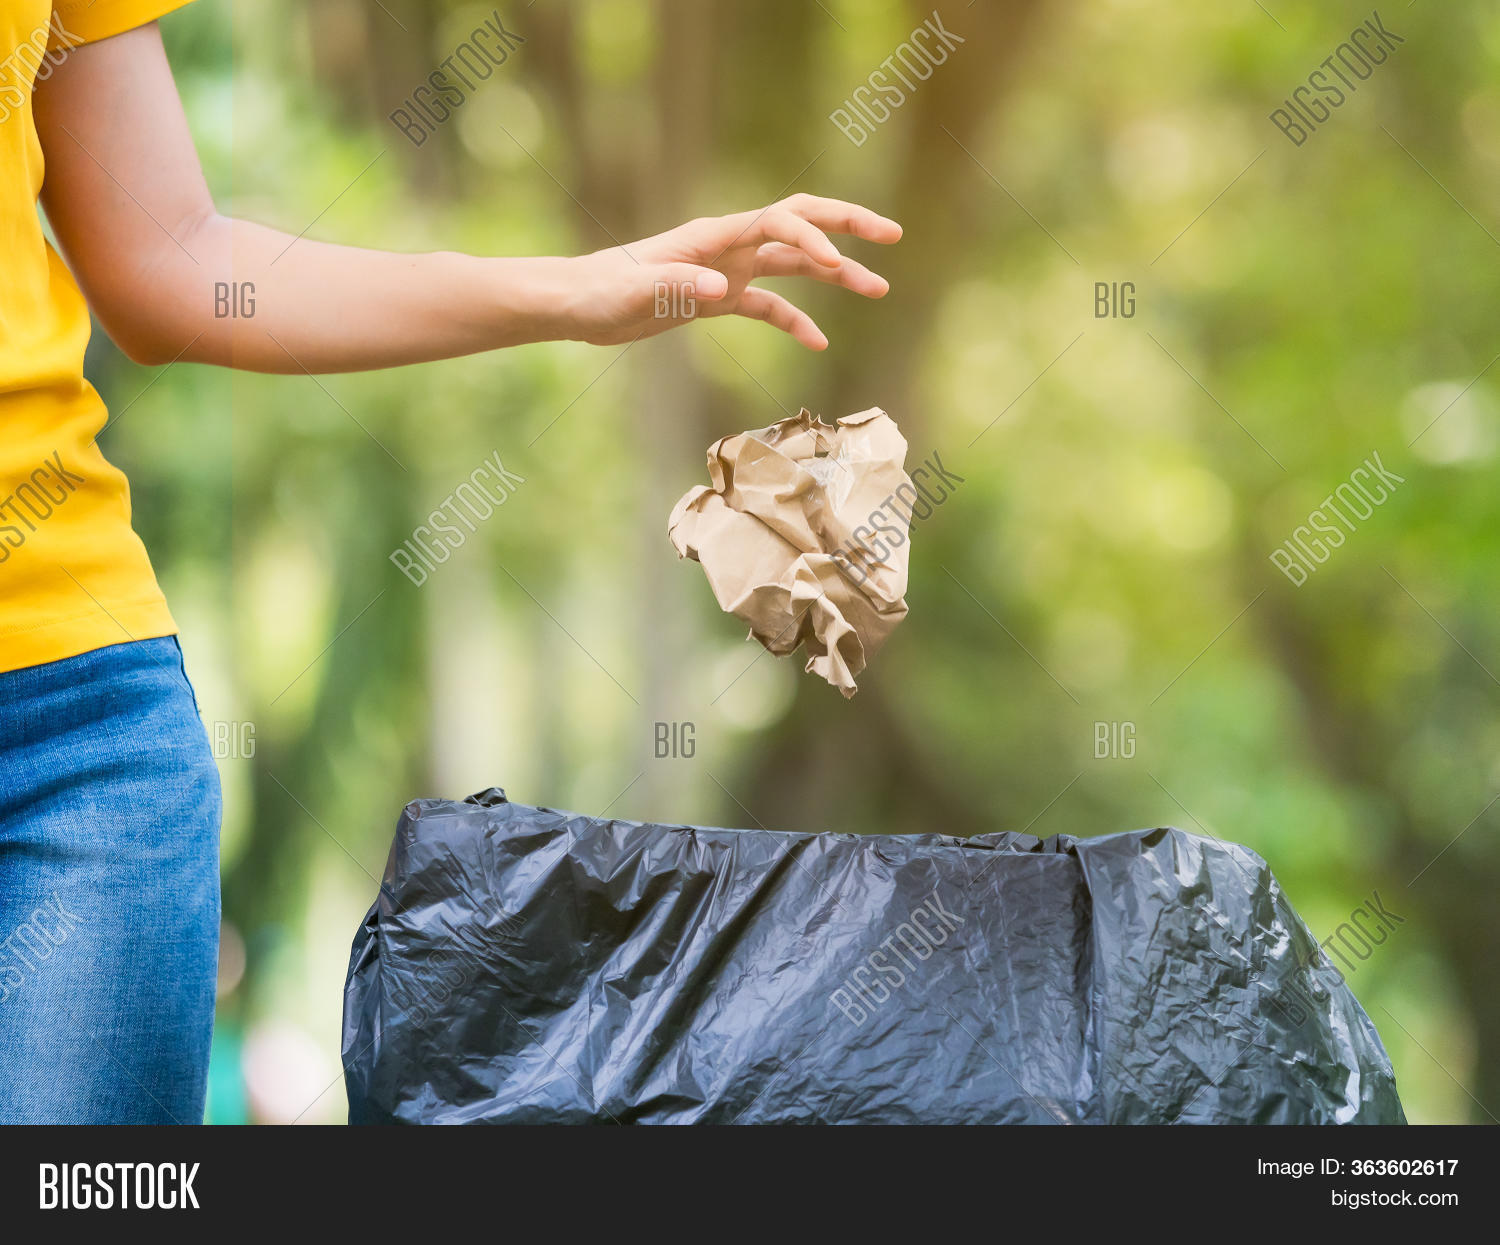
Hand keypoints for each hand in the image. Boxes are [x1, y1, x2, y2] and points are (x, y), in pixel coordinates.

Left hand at [565, 193, 901, 349]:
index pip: (779, 221)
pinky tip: (821, 341)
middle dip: (847, 226)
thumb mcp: (638, 292)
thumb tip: (724, 289)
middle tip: (892, 236)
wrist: (577, 305)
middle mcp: (728, 245)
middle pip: (800, 224)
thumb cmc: (601, 293)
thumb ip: (679, 286)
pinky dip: (796, 320)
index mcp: (714, 236)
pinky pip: (769, 306)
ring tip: (880, 288)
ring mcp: (727, 271)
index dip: (812, 237)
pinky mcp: (717, 300)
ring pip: (794, 265)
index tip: (837, 265)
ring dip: (836, 273)